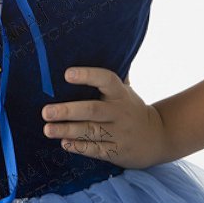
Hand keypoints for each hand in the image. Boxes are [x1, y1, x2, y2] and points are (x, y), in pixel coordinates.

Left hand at [41, 66, 168, 170]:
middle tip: (46, 111)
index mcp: (120, 94)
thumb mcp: (127, 90)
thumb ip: (113, 75)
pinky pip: (96, 149)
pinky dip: (79, 147)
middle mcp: (119, 113)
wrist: (157, 138)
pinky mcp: (115, 151)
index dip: (87, 75)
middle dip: (68, 111)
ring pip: (90, 131)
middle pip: (92, 110)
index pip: (106, 79)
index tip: (67, 74)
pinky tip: (64, 143)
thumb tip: (100, 51)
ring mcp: (118, 133)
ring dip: (67, 130)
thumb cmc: (132, 108)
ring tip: (48, 129)